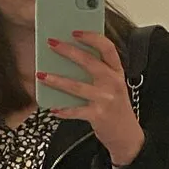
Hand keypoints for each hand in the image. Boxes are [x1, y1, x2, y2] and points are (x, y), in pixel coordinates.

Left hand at [38, 30, 144, 167]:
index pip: (107, 48)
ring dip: (57, 81)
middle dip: (68, 51)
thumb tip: (71, 63)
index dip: (91, 38)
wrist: (126, 136)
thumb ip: (99, 74)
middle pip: (89, 62)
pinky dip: (63, 110)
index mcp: (117, 72)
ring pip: (77, 86)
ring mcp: (105, 99)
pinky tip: (53, 108)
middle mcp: (112, 83)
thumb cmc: (116, 109)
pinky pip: (75, 111)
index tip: (75, 32)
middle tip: (52, 44)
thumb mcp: (113, 87)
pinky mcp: (97, 115)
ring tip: (42, 76)